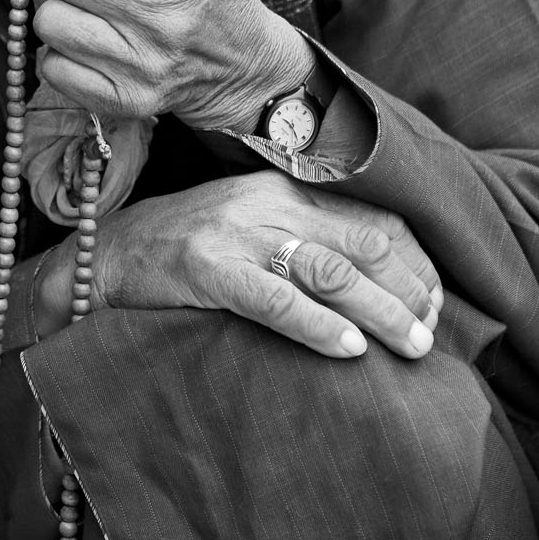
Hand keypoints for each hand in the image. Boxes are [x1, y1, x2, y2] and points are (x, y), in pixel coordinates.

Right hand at [42, 169, 442, 359]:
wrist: (104, 257)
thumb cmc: (185, 251)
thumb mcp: (250, 228)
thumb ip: (304, 240)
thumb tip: (375, 284)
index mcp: (284, 189)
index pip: (375, 218)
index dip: (416, 262)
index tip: (434, 304)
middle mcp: (267, 204)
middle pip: (364, 243)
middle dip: (410, 291)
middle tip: (431, 334)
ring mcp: (236, 235)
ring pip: (332, 270)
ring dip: (381, 312)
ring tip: (411, 347)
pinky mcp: (206, 269)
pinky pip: (275, 298)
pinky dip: (318, 325)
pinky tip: (349, 349)